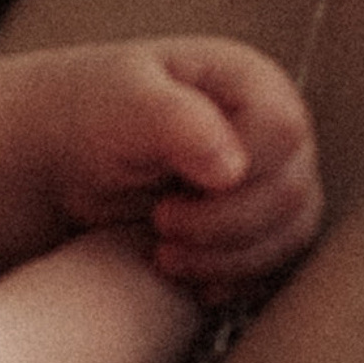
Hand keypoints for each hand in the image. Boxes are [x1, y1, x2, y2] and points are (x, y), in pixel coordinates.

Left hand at [37, 39, 322, 302]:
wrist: (70, 159)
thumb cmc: (93, 117)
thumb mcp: (121, 104)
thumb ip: (176, 123)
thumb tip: (230, 170)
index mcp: (252, 83)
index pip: (282, 134)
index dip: (236, 177)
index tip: (166, 202)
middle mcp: (276, 131)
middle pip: (293, 192)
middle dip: (223, 226)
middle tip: (159, 226)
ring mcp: (277, 179)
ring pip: (292, 234)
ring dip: (228, 259)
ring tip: (165, 254)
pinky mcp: (267, 225)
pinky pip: (279, 264)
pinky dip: (235, 279)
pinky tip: (189, 277)